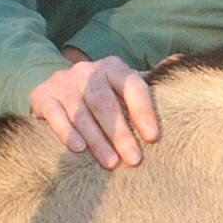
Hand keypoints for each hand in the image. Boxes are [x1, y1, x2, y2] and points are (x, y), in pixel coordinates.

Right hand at [28, 53, 160, 168]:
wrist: (56, 87)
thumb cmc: (102, 93)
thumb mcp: (124, 85)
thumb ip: (150, 78)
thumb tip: (180, 59)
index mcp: (114, 67)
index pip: (132, 85)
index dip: (143, 111)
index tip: (153, 138)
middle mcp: (88, 71)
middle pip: (105, 102)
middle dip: (120, 133)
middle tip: (134, 160)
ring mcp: (64, 82)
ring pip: (81, 111)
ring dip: (97, 140)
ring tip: (111, 163)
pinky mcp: (43, 95)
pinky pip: (55, 114)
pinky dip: (66, 132)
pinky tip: (79, 149)